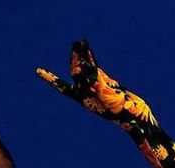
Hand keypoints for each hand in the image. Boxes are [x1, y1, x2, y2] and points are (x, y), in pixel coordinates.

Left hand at [35, 39, 154, 126]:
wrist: (136, 118)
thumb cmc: (123, 113)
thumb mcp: (108, 97)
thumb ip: (96, 84)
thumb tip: (86, 73)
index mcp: (84, 101)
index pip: (64, 87)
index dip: (51, 79)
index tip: (38, 71)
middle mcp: (87, 94)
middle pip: (76, 75)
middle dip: (74, 59)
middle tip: (75, 43)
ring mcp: (97, 89)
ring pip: (86, 70)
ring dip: (82, 56)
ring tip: (80, 42)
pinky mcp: (106, 85)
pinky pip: (96, 70)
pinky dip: (92, 60)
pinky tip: (88, 50)